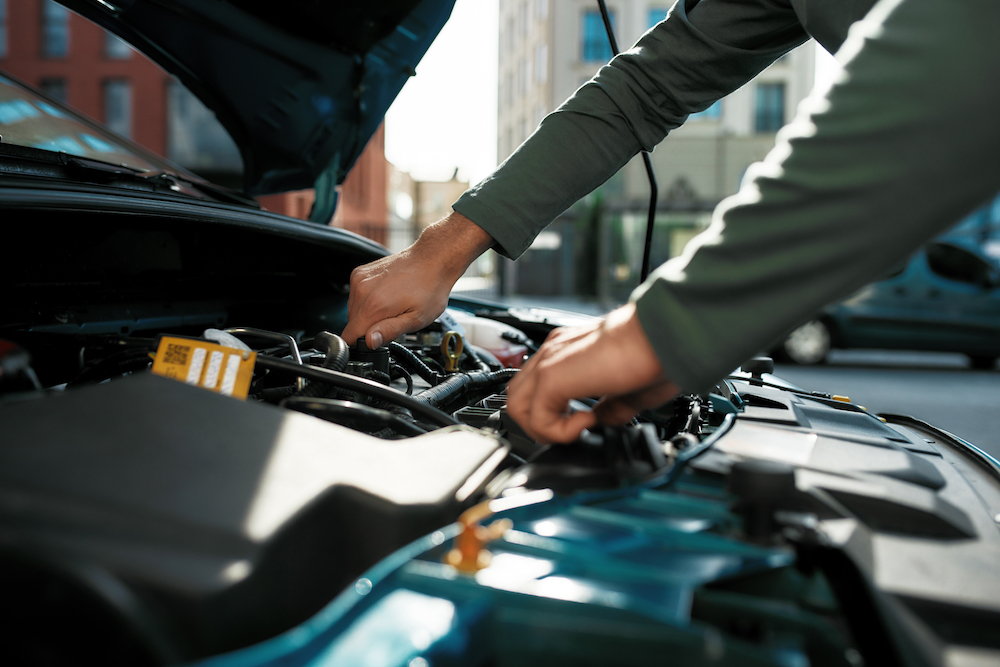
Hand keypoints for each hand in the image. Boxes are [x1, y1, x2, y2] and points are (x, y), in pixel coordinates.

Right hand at [343, 211, 493, 348]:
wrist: (432, 260)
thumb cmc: (430, 288)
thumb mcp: (416, 319)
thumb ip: (390, 331)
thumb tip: (370, 342)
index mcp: (374, 305)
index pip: (349, 336)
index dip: (362, 343)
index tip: (378, 339)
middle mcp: (362, 290)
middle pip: (352, 324)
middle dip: (368, 328)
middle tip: (392, 319)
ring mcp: (359, 279)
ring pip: (352, 310)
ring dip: (367, 314)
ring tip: (390, 305)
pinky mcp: (359, 273)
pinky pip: (355, 296)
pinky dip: (366, 300)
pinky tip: (385, 296)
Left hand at [506, 304, 678, 443]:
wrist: (663, 336)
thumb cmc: (656, 352)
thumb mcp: (629, 390)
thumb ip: (610, 407)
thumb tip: (603, 422)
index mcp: (568, 352)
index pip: (535, 388)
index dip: (552, 415)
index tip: (584, 422)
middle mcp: (553, 352)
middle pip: (517, 398)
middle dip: (541, 425)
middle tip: (572, 430)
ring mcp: (549, 361)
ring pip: (516, 407)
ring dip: (544, 429)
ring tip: (577, 428)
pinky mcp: (552, 375)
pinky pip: (536, 418)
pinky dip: (559, 431)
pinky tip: (587, 421)